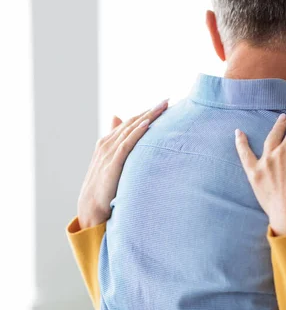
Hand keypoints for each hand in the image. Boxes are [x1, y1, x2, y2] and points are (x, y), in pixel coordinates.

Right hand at [77, 100, 168, 228]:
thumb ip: (118, 148)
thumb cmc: (104, 187)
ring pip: (131, 129)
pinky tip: (148, 124)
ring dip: (148, 116)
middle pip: (133, 122)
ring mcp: (108, 153)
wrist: (91, 208)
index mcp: (108, 142)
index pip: (131, 122)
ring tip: (163, 106)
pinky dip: (137, 133)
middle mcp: (107, 144)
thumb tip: (122, 131)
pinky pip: (126, 144)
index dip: (148, 112)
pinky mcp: (112, 164)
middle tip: (169, 100)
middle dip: (151, 110)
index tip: (165, 103)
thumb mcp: (112, 165)